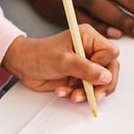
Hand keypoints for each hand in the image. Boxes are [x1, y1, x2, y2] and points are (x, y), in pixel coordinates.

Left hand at [2, 24, 119, 101]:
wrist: (22, 64)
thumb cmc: (38, 55)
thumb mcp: (63, 61)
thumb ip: (86, 69)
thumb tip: (105, 76)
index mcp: (89, 38)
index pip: (111, 54)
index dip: (104, 67)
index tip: (92, 76)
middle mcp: (90, 50)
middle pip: (109, 70)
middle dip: (100, 86)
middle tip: (93, 95)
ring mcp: (85, 65)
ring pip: (99, 83)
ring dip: (85, 92)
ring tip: (71, 94)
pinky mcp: (79, 77)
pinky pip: (87, 90)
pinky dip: (76, 94)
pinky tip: (63, 91)